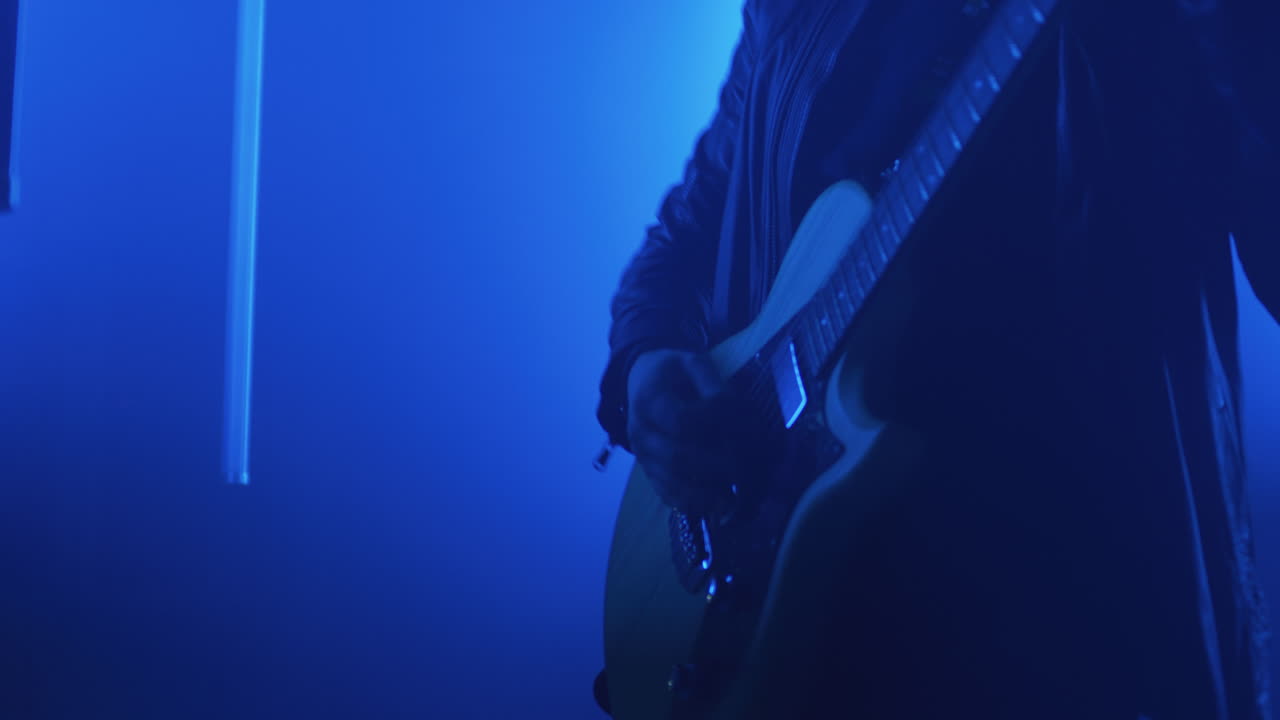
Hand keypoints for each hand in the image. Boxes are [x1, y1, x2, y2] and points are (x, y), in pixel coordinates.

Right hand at [626, 349, 733, 511]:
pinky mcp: (648, 472)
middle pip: (677, 457)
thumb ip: (712, 383)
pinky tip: (718, 505)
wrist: (642, 381)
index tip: (743, 431)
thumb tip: (732, 410)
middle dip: (716, 466)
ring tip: (735, 495)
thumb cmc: (673, 373)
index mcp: (650, 400)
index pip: (682, 420)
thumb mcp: (691, 362)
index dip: (715, 428)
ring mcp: (642, 456)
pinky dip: (693, 503)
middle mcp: (640, 432)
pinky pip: (667, 494)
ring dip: (706, 492)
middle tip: (746, 468)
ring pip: (672, 482)